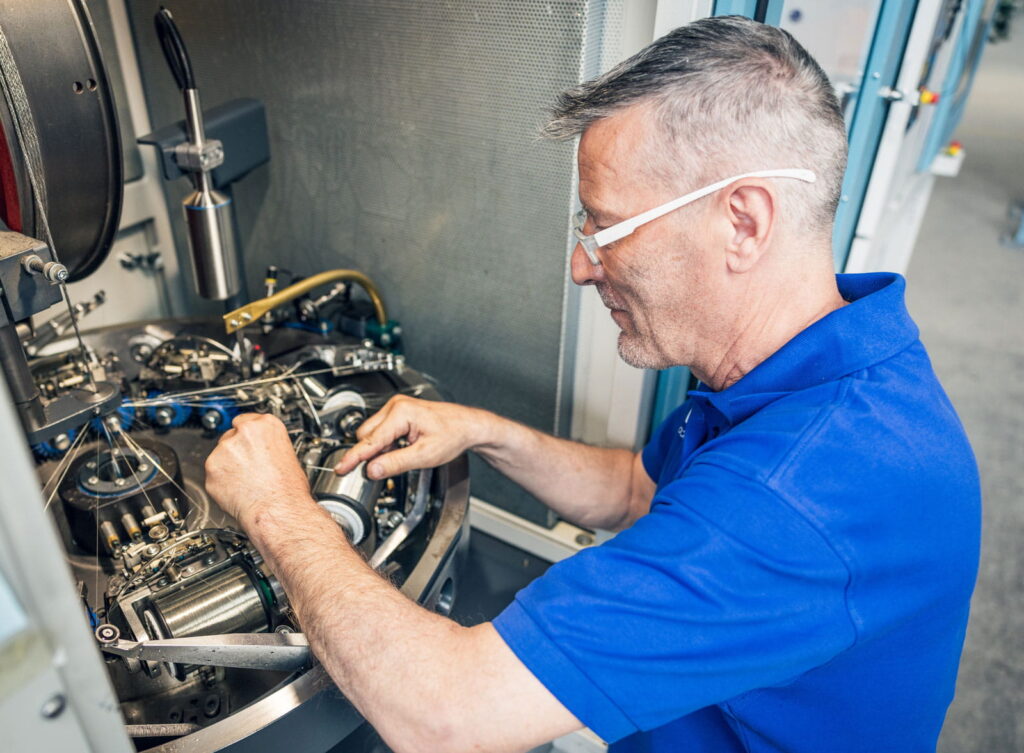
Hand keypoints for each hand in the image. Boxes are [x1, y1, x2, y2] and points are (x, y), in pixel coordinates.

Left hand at [204, 413, 312, 527]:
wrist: (277, 510)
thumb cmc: (288, 489)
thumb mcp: (288, 456)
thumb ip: (269, 446)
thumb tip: (263, 451)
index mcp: (266, 425)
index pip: (247, 420)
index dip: (246, 435)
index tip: (248, 443)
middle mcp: (243, 432)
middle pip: (231, 435)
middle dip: (236, 451)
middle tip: (249, 467)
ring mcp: (225, 450)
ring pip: (220, 454)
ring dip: (228, 466)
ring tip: (245, 482)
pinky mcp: (211, 468)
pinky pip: (213, 473)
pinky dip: (220, 481)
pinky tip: (236, 490)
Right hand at [335, 396, 490, 478]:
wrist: (467, 426)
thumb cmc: (453, 435)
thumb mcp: (425, 456)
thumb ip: (396, 463)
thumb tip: (372, 470)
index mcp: (401, 413)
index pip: (370, 440)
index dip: (354, 457)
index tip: (341, 467)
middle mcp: (395, 407)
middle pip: (367, 436)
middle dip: (372, 453)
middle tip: (388, 466)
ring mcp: (396, 408)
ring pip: (372, 434)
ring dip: (380, 449)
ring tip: (405, 454)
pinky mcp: (398, 413)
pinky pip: (381, 432)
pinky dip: (387, 444)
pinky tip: (404, 448)